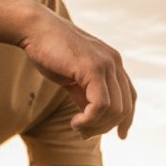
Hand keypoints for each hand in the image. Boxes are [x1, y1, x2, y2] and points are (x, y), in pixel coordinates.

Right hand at [20, 11, 135, 138]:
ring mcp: (106, 65)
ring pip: (114, 110)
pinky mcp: (94, 69)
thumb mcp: (72, 77)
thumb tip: (91, 117)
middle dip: (105, 127)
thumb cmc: (49, 52)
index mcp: (112, 63)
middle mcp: (114, 62)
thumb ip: (85, 94)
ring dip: (95, 126)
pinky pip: (101, 106)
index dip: (127, 119)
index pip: (130, 96)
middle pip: (124, 108)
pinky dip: (89, 120)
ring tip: (77, 127)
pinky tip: (75, 122)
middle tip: (83, 133)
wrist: (36, 29)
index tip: (121, 136)